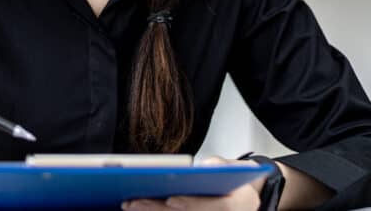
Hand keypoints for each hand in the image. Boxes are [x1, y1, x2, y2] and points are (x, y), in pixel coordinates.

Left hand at [121, 157, 261, 210]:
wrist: (242, 195)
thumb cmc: (233, 179)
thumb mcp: (232, 167)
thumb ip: (219, 165)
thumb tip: (204, 166)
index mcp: (238, 205)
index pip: (215, 207)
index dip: (192, 204)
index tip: (170, 200)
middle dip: (159, 210)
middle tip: (134, 202)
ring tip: (129, 205)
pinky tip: (137, 209)